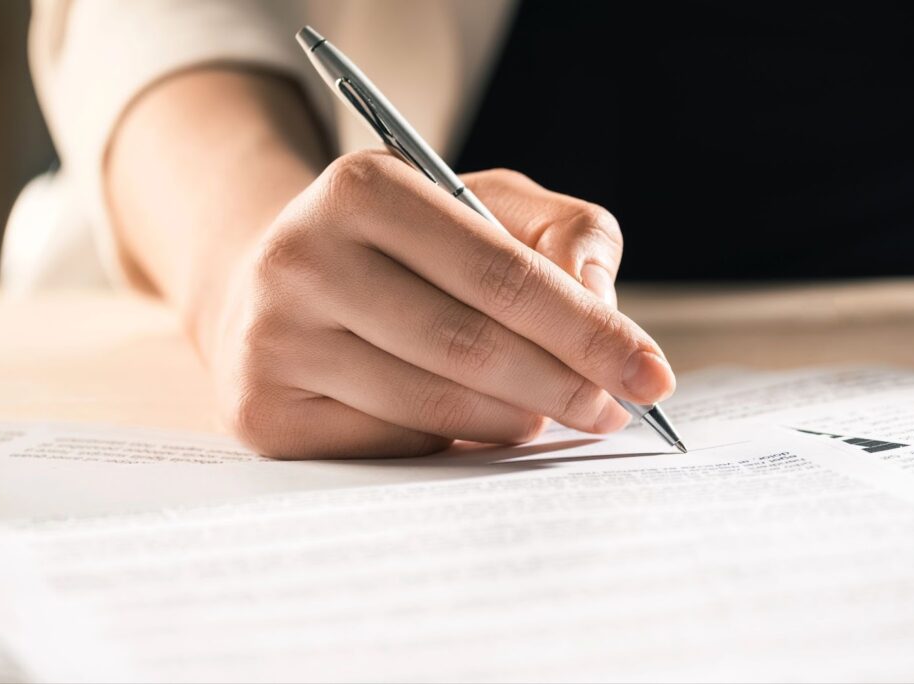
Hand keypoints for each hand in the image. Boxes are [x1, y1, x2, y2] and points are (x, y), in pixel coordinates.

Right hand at [207, 150, 674, 458]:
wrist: (278, 284)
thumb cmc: (402, 247)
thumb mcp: (484, 204)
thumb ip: (565, 233)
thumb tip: (599, 297)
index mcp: (362, 186)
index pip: (502, 273)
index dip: (588, 330)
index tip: (651, 373)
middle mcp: (301, 257)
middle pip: (468, 345)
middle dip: (563, 387)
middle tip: (613, 411)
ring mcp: (272, 339)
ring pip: (431, 405)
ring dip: (513, 422)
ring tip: (543, 414)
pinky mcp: (262, 409)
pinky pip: (390, 444)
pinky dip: (449, 442)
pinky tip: (468, 424)